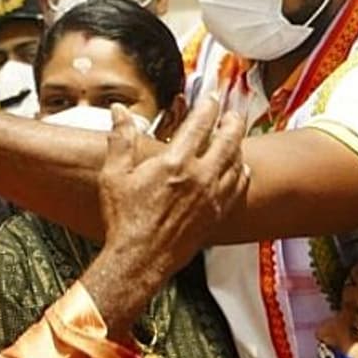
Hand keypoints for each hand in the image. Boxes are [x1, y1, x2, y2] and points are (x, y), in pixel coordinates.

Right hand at [98, 96, 247, 280]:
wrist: (139, 259)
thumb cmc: (125, 220)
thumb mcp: (115, 175)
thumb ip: (120, 139)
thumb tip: (119, 112)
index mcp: (175, 163)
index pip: (201, 124)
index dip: (209, 106)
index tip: (212, 98)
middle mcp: (199, 177)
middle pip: (229, 139)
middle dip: (233, 121)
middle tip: (233, 113)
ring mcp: (212, 197)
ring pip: (237, 162)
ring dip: (238, 145)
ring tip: (236, 136)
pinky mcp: (217, 214)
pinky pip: (238, 187)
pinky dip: (242, 173)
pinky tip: (240, 168)